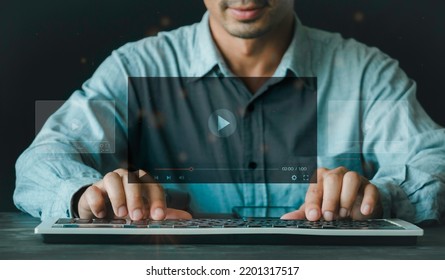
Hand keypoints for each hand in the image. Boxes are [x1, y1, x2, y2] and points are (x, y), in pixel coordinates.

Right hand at [77, 168, 191, 219]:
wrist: (101, 208)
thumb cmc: (128, 207)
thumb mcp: (146, 210)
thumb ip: (164, 213)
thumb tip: (187, 218)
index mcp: (142, 181)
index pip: (153, 186)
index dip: (157, 201)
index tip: (158, 216)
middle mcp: (126, 177)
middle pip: (132, 180)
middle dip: (136, 198)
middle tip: (137, 216)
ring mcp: (107, 182)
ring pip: (112, 179)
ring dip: (118, 197)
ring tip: (121, 214)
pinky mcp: (92, 190)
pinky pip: (93, 190)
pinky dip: (97, 201)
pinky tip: (102, 214)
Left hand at [281, 167, 381, 220]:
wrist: (357, 208)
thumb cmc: (333, 206)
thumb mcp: (317, 210)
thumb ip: (302, 213)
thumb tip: (286, 218)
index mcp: (321, 178)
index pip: (315, 188)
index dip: (313, 202)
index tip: (313, 216)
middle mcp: (337, 174)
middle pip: (332, 179)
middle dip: (330, 199)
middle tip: (329, 216)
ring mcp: (354, 178)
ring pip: (351, 179)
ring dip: (346, 197)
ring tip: (344, 214)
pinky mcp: (370, 187)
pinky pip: (371, 189)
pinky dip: (368, 200)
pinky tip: (364, 212)